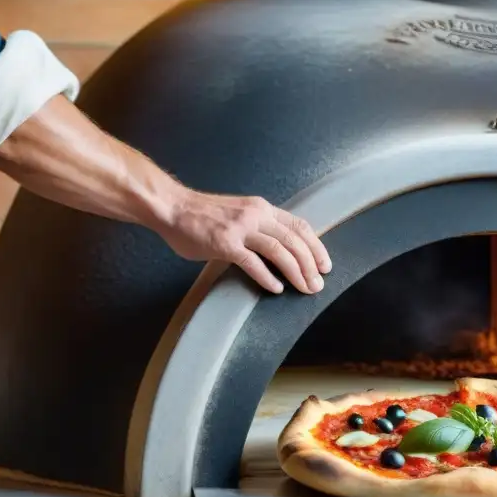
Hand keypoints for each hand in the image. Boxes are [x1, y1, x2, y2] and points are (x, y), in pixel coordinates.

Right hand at [157, 190, 331, 294]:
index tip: (325, 265)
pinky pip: (252, 262)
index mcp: (263, 208)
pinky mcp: (224, 243)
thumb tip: (280, 250)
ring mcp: (241, 228)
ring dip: (296, 272)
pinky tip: (276, 288)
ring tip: (304, 288)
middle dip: (311, 265)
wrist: (172, 207)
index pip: (300, 226)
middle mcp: (256, 215)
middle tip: (318, 284)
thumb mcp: (240, 213)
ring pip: (279, 251)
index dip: (316, 247)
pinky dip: (267, 277)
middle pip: (294, 241)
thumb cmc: (203, 214)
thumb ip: (260, 227)